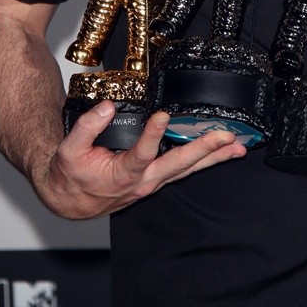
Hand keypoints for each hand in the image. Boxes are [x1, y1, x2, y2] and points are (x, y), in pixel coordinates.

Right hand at [37, 102, 246, 218]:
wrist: (70, 199)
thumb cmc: (70, 175)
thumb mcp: (70, 149)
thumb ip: (88, 126)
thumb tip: (108, 106)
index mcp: (122, 174)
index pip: (141, 155)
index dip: (153, 136)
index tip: (162, 116)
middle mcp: (143, 180)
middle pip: (179, 165)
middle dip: (205, 149)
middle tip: (225, 137)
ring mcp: (153, 181)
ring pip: (188, 169)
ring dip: (214, 158)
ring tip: (237, 146)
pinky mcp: (157, 178)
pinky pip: (185, 169)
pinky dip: (206, 160)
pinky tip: (222, 152)